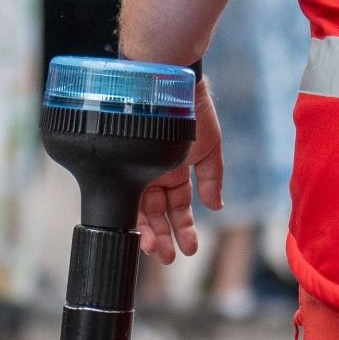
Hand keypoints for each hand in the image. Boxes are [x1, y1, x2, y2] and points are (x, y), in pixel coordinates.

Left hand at [134, 81, 224, 261]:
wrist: (168, 82)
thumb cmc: (192, 111)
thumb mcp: (209, 148)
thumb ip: (212, 179)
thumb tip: (216, 207)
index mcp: (174, 171)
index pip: (177, 208)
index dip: (183, 230)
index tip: (188, 250)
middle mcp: (153, 172)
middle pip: (156, 213)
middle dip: (163, 237)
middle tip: (166, 257)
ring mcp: (136, 166)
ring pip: (140, 207)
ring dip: (148, 231)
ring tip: (153, 250)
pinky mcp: (122, 160)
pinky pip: (124, 192)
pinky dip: (132, 212)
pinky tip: (139, 229)